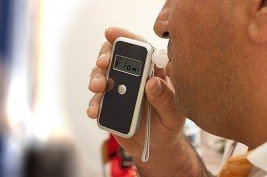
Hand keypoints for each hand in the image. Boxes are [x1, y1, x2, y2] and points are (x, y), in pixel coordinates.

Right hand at [87, 27, 185, 158]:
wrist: (156, 148)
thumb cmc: (168, 127)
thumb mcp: (173, 115)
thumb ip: (166, 99)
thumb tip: (152, 83)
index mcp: (151, 74)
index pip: (139, 50)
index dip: (124, 38)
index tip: (111, 34)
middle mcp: (133, 80)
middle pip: (114, 59)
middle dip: (105, 57)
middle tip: (102, 64)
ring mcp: (118, 92)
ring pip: (102, 77)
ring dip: (96, 79)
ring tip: (97, 89)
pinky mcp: (109, 107)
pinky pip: (97, 101)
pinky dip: (93, 104)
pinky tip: (94, 111)